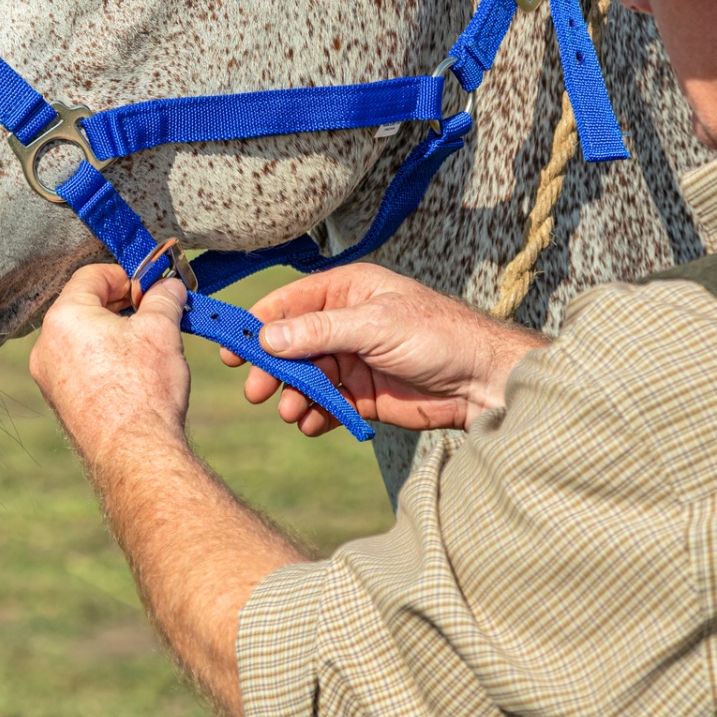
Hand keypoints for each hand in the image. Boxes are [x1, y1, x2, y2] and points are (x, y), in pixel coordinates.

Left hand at [30, 266, 190, 465]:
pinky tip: (136, 372)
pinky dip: (106, 359)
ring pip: (83, 338)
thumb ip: (163, 299)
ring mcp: (50, 377)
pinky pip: (82, 365)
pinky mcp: (61, 402)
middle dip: (123, 305)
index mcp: (63, 318)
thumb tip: (169, 286)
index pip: (91, 276)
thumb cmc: (144, 388)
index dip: (126, 275)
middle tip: (157, 311)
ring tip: (151, 343)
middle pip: (85, 306)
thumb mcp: (161, 330)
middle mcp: (46, 346)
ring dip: (116, 333)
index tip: (152, 286)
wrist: (134, 454)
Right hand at [223, 264, 547, 436]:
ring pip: (307, 378)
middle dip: (273, 369)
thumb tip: (268, 338)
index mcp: (347, 292)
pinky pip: (328, 403)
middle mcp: (346, 323)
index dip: (259, 325)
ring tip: (291, 412)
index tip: (233, 349)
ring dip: (294, 395)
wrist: (483, 381)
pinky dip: (316, 415)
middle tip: (256, 392)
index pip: (290, 304)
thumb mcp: (374, 326)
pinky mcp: (365, 394)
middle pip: (293, 345)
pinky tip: (312, 424)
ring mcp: (354, 360)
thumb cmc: (438, 336)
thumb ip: (319, 331)